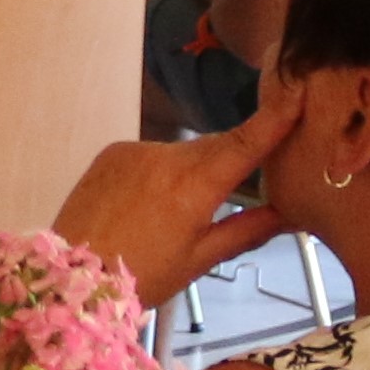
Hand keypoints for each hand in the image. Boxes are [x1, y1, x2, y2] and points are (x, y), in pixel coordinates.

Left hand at [50, 79, 304, 310]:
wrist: (71, 276)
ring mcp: (136, 150)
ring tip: (175, 213)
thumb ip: (247, 230)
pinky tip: (146, 203)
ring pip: (183, 151)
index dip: (275, 119)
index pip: (245, 143)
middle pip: (217, 146)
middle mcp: (166, 157)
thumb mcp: (199, 259)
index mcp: (194, 186)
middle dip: (233, 160)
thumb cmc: (141, 276)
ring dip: (192, 170)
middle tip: (243, 187)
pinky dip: (160, 170)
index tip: (298, 93)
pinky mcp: (113, 151)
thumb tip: (290, 214)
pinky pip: (151, 154)